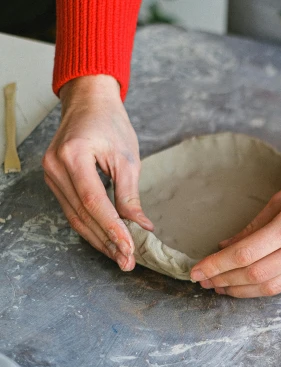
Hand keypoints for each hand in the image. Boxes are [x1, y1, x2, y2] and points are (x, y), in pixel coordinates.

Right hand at [42, 75, 152, 270]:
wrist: (89, 102)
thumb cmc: (111, 124)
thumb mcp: (127, 158)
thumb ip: (130, 195)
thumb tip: (140, 227)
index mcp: (73, 157)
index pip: (94, 202)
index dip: (112, 229)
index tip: (129, 249)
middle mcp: (55, 167)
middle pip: (82, 215)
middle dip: (106, 241)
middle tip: (127, 262)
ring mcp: (50, 175)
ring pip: (75, 217)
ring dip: (98, 239)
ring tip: (120, 257)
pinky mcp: (54, 180)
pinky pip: (72, 209)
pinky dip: (91, 226)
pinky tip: (107, 240)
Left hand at [191, 158, 280, 296]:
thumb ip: (257, 223)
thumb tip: (227, 245)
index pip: (247, 253)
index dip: (217, 265)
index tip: (196, 270)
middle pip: (257, 275)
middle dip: (225, 281)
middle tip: (204, 281)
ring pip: (273, 286)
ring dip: (242, 289)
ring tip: (221, 287)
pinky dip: (265, 285)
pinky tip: (249, 282)